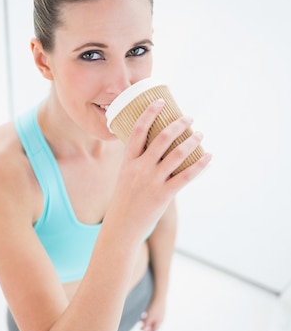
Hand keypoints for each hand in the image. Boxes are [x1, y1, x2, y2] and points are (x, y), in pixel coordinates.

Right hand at [109, 100, 210, 241]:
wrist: (120, 228)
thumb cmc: (124, 202)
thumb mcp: (125, 178)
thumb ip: (137, 163)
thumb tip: (156, 150)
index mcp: (128, 162)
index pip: (137, 131)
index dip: (149, 113)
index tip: (160, 102)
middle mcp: (139, 168)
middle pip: (162, 138)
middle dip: (178, 124)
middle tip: (189, 117)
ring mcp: (152, 181)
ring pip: (177, 154)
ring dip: (192, 141)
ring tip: (200, 134)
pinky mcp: (163, 195)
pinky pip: (186, 176)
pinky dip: (200, 164)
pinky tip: (209, 156)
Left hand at [140, 296, 165, 330]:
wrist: (160, 294)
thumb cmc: (154, 306)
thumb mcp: (149, 316)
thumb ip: (146, 324)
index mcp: (160, 321)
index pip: (155, 330)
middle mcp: (161, 317)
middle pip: (154, 325)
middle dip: (147, 328)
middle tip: (140, 329)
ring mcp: (160, 312)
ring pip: (152, 319)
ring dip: (146, 321)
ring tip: (139, 321)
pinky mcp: (158, 306)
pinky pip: (152, 313)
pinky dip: (147, 315)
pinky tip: (142, 313)